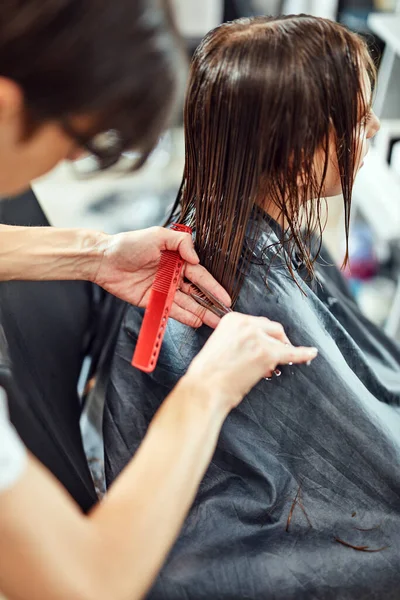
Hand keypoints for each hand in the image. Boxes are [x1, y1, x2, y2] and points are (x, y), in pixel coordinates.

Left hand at [93, 227, 230, 327]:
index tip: (225, 298)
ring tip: (213, 322)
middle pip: (196, 293)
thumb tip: (196, 259)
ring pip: (186, 304)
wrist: (104, 258)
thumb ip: (181, 243)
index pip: (200, 276)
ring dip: (200, 313)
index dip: (213, 287)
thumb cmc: (129, 244)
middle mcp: (172, 276)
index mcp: (177, 260)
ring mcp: (163, 290)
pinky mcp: (151, 302)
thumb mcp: (158, 235)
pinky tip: (194, 321)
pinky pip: (169, 310)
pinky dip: (182, 316)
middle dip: (210, 304)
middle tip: (223, 315)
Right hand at [186, 312, 317, 412]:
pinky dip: (304, 353)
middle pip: (272, 328)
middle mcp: (246, 324)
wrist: (205, 388)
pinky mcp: (268, 354)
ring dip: (282, 352)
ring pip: (280, 341)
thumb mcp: (219, 346)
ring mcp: (258, 338)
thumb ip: (237, 340)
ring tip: (279, 365)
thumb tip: (256, 348)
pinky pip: (292, 353)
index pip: (258, 323)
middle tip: (279, 353)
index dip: (264, 336)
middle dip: (277, 340)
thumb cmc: (208, 374)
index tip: (267, 343)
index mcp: (232, 319)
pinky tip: (312, 353)